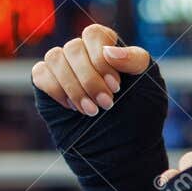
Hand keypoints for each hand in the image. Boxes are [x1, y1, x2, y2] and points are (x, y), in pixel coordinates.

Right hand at [31, 25, 171, 190]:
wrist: (123, 156)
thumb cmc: (140, 120)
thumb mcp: (151, 89)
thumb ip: (136, 61)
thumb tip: (109, 50)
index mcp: (108, 50)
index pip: (95, 34)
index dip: (101, 57)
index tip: (116, 86)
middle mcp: (84, 56)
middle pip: (74, 48)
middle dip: (90, 79)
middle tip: (107, 106)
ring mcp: (64, 71)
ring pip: (55, 58)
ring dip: (74, 86)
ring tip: (92, 112)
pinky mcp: (48, 90)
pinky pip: (41, 75)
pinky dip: (56, 90)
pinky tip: (73, 109)